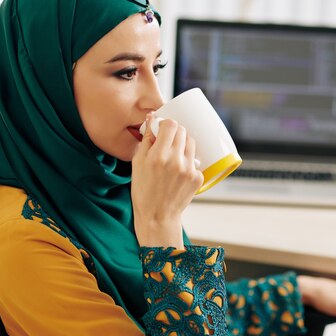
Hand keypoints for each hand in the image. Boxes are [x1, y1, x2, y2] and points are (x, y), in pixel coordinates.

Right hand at [131, 114, 203, 247]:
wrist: (157, 216)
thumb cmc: (144, 190)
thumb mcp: (137, 164)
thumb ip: (146, 140)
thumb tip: (152, 119)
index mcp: (158, 156)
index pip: (171, 125)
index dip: (166, 124)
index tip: (162, 129)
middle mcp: (176, 161)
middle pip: (182, 131)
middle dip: (174, 133)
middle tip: (167, 142)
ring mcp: (189, 170)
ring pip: (191, 143)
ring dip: (183, 144)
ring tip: (174, 155)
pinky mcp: (198, 177)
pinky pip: (195, 160)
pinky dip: (187, 162)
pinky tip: (178, 172)